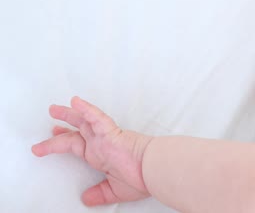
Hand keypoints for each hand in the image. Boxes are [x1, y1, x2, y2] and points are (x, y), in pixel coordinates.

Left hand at [32, 96, 153, 205]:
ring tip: (54, 108)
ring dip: (68, 114)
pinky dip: (86, 110)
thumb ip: (99, 193)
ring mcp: (105, 138)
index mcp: (102, 155)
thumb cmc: (142, 178)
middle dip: (64, 123)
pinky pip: (96, 118)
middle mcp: (101, 145)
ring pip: (83, 121)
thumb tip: (86, 198)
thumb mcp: (115, 191)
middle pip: (78, 130)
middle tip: (52, 113)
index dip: (64, 139)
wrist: (155, 171)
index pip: (79, 144)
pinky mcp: (111, 133)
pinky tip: (75, 102)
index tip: (55, 134)